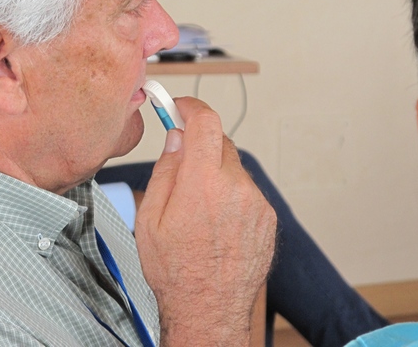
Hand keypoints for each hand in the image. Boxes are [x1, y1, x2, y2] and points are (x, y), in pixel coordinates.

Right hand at [134, 97, 275, 346]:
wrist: (209, 311)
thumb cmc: (176, 272)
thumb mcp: (150, 217)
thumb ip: (166, 169)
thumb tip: (177, 139)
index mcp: (203, 183)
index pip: (205, 122)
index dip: (191, 107)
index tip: (180, 106)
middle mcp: (236, 188)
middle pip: (220, 142)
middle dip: (200, 145)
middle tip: (182, 162)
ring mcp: (256, 204)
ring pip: (234, 168)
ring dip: (216, 174)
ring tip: (198, 209)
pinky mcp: (268, 219)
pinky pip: (247, 191)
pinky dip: (231, 195)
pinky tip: (215, 223)